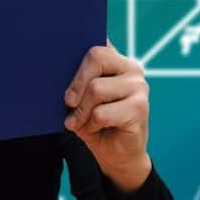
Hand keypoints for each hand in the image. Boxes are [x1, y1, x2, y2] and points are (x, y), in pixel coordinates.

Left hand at [63, 43, 151, 193]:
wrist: (116, 155)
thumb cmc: (95, 123)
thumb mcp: (79, 101)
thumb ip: (75, 84)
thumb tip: (60, 78)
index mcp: (116, 60)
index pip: (95, 45)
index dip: (75, 60)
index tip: (66, 80)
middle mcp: (131, 68)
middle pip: (95, 58)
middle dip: (75, 84)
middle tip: (68, 103)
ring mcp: (138, 86)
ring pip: (96, 88)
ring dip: (81, 111)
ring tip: (81, 121)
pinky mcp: (139, 107)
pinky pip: (101, 113)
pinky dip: (91, 124)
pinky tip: (95, 129)